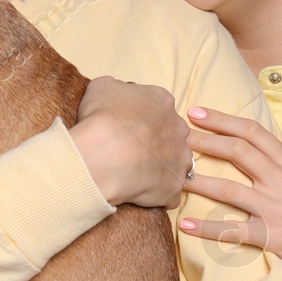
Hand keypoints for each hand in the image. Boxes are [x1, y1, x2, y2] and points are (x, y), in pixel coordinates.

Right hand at [69, 76, 191, 208]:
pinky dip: (157, 194)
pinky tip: (138, 191)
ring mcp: (180, 159)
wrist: (102, 156)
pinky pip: (169, 192)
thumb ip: (117, 87)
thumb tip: (120, 93)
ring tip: (136, 173)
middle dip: (157, 141)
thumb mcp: (102, 87)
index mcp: (162, 101)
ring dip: (161, 167)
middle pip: (172, 134)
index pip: (158, 106)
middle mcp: (178, 128)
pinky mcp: (175, 187)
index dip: (142, 117)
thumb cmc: (101, 118)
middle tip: (132, 150)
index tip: (128, 125)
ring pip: (176, 163)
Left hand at [177, 105, 281, 280]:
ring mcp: (278, 209)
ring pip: (231, 189)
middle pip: (239, 151)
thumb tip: (280, 136)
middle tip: (177, 135)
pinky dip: (208, 228)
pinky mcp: (274, 237)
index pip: (254, 132)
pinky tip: (185, 226)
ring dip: (199, 182)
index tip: (196, 111)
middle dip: (205, 140)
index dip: (223, 119)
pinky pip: (235, 232)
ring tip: (174, 176)